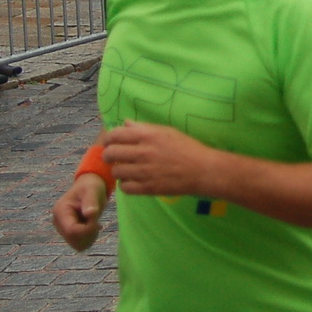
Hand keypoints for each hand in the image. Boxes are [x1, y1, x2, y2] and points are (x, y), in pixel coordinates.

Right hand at [52, 173, 107, 251]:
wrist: (88, 187)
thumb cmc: (91, 187)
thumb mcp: (93, 190)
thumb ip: (91, 201)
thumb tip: (90, 214)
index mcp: (61, 211)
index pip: (72, 231)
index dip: (87, 230)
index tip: (98, 224)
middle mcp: (58, 222)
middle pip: (73, 240)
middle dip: (89, 234)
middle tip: (97, 223)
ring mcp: (62, 229)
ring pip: (77, 245)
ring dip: (89, 237)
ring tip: (94, 224)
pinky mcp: (68, 233)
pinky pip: (79, 245)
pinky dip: (89, 239)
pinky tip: (92, 227)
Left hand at [102, 121, 218, 197]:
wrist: (202, 170)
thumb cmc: (187, 148)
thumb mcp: (167, 131)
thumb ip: (144, 127)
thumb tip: (125, 123)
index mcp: (148, 135)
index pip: (115, 135)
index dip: (108, 139)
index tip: (110, 143)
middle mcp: (143, 152)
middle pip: (111, 153)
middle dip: (108, 155)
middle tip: (114, 157)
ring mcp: (144, 171)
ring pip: (116, 171)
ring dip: (118, 170)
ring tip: (126, 170)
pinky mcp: (147, 188)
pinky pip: (124, 188)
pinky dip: (126, 184)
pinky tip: (133, 181)